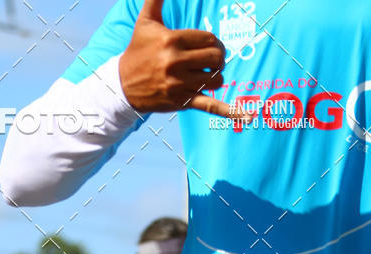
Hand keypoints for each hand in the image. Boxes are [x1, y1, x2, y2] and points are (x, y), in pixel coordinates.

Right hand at [119, 0, 238, 117]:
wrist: (123, 85)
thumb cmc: (138, 50)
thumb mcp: (146, 21)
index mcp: (172, 41)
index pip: (208, 40)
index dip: (213, 43)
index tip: (208, 47)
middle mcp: (176, 63)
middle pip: (216, 58)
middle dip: (218, 58)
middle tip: (212, 61)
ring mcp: (179, 84)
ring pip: (215, 79)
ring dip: (216, 77)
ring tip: (207, 76)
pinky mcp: (181, 102)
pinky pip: (210, 106)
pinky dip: (229, 111)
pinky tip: (248, 115)